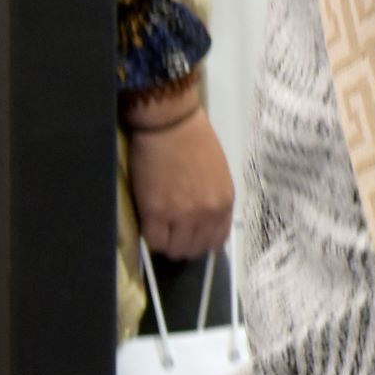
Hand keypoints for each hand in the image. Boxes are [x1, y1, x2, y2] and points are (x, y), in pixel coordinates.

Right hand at [127, 107, 234, 260]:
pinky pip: (153, 240)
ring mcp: (181, 215)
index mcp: (225, 202)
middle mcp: (207, 213)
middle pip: (194, 249)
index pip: (216, 240)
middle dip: (183, 244)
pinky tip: (149, 224)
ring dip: (167, 243)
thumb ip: (213, 199)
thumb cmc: (196, 141)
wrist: (171, 124)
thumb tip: (203, 221)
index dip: (201, 242)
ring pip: (174, 249)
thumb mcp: (217, 175)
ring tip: (160, 229)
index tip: (191, 236)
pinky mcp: (155, 212)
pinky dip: (151, 237)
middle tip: (172, 233)